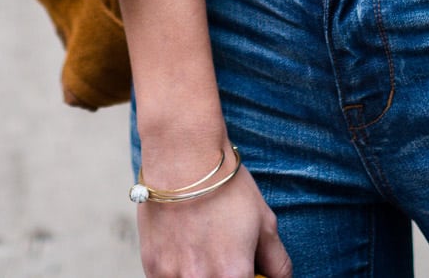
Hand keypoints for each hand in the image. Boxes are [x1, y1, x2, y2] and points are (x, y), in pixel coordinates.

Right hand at [135, 138, 291, 277]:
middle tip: (229, 258)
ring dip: (204, 275)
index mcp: (234, 274)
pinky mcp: (152, 269)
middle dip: (228, 277)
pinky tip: (188, 251)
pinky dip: (181, 274)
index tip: (251, 273)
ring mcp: (172, 277)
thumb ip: (276, 261)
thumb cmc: (227, 189)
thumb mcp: (265, 223)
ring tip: (207, 250)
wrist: (184, 161)